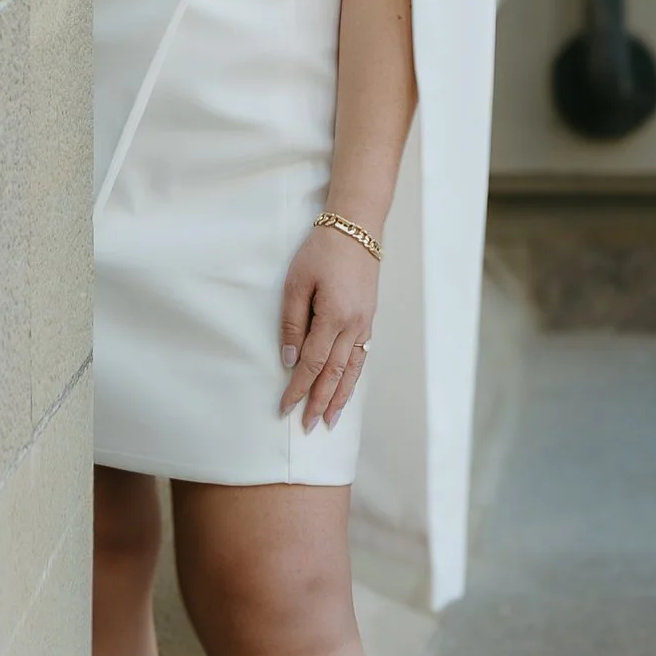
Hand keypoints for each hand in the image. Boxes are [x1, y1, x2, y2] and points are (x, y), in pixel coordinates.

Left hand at [277, 225, 377, 432]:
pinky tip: (347, 390)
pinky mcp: (369, 318)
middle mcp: (354, 326)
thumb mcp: (297, 281)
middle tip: (308, 426)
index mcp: (333, 316)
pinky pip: (362, 357)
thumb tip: (289, 359)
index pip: (312, 364)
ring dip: (341, 397)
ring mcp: (365, 323)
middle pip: (334, 374)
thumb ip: (292, 322)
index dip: (298, 388)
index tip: (285, 408)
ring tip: (331, 420)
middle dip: (319, 402)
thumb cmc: (322, 250)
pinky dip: (354, 378)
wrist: (357, 228)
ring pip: (352, 370)